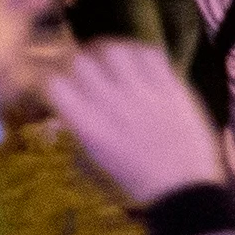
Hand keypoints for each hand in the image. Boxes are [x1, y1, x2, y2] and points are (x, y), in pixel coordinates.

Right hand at [45, 41, 227, 206]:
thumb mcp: (96, 153)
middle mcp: (111, 105)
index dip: (52, 77)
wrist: (182, 185)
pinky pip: (150, 52)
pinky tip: (139, 62)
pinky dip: (139, 50)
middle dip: (78, 61)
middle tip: (86, 66)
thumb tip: (69, 97)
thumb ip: (80, 122)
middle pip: (81, 62)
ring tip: (111, 59)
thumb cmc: (135, 174)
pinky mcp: (171, 87)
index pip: (54, 84)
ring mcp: (142, 93)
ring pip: (114, 50)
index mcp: (88, 125)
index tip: (59, 79)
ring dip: (108, 50)